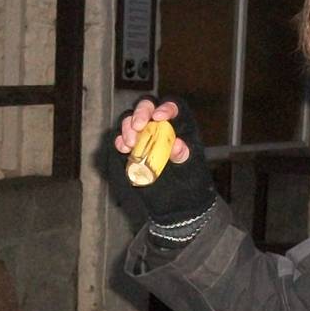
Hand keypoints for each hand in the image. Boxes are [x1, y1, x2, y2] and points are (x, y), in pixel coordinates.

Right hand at [111, 98, 216, 239]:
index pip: (173, 107)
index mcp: (179, 125)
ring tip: (130, 144)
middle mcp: (159, 125)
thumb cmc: (188, 182)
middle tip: (138, 127)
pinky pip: (121, 139)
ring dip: (127, 128)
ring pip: (131, 120)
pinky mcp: (131, 149)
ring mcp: (143, 136)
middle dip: (140, 113)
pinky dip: (119, 141)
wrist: (175, 203)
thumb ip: (184, 156)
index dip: (166, 108)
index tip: (158, 117)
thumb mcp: (190, 169)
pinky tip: (122, 148)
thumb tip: (178, 145)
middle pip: (147, 107)